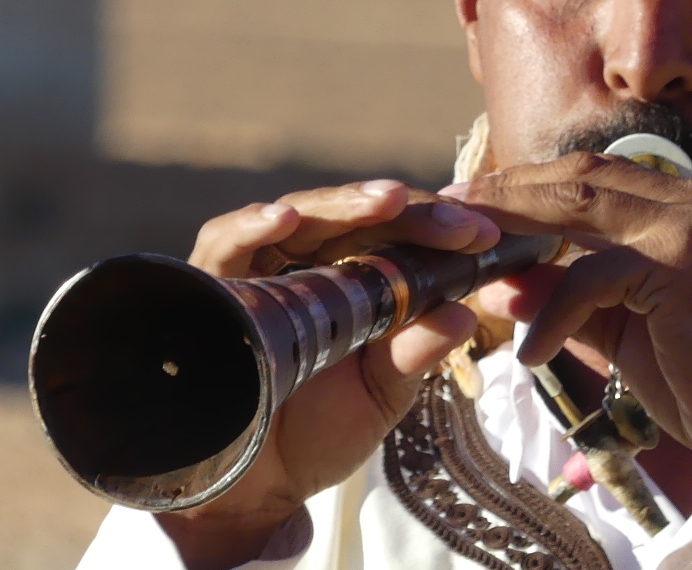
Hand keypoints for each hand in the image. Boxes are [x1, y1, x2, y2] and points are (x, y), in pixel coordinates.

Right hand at [156, 181, 499, 569]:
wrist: (252, 490)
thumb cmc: (317, 433)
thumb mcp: (380, 394)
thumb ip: (415, 354)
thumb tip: (465, 315)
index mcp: (352, 279)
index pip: (393, 233)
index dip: (436, 228)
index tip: (484, 237)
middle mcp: (304, 264)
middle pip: (351, 215)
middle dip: (405, 211)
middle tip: (453, 221)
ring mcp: (255, 271)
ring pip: (295, 215)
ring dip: (341, 204)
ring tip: (386, 201)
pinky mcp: (207, 287)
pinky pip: (222, 244)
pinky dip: (250, 226)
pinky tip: (282, 219)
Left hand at [463, 154, 691, 504]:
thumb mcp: (620, 331)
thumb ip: (564, 298)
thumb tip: (496, 283)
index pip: (596, 174)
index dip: (531, 184)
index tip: (475, 203)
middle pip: (582, 175)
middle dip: (510, 193)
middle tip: (453, 214)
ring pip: (582, 206)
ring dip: (518, 232)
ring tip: (472, 264)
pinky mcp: (687, 265)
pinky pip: (594, 276)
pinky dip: (555, 314)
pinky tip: (532, 354)